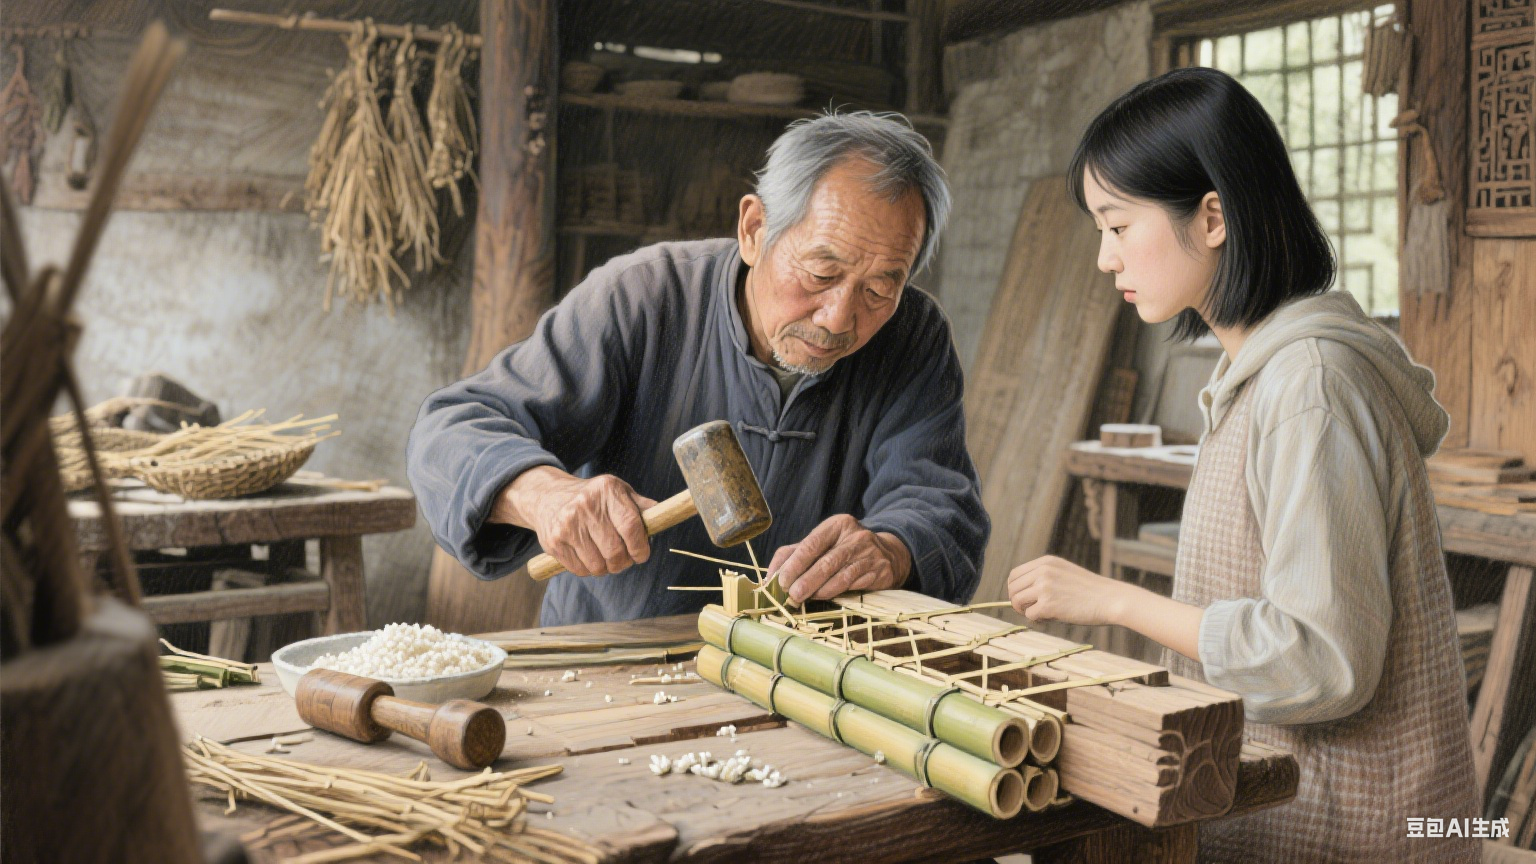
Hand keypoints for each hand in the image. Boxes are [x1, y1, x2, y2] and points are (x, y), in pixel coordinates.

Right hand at [493, 467, 657, 576]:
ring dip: (606, 568)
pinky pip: (580, 570)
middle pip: (614, 551)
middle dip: (624, 562)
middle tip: (625, 559)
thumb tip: (663, 517)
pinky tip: (589, 556)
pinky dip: (589, 570)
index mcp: (607, 490)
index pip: (630, 526)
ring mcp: (567, 524)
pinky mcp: (554, 541)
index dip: (640, 547)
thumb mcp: (618, 491)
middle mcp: (585, 506)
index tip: (642, 554)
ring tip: (605, 557)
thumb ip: (641, 506)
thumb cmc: (593, 497)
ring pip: (598, 566)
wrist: (548, 496)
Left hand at [769, 514, 910, 604]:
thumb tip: (769, 576)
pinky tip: (826, 598)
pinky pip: (855, 584)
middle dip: (806, 580)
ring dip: (820, 589)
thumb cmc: (845, 550)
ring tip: (805, 598)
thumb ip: (795, 554)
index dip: (795, 563)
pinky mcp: (880, 571)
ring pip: (841, 575)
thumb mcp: (823, 544)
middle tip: (791, 595)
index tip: (781, 581)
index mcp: (837, 525)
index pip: (811, 543)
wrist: (889, 555)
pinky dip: (838, 592)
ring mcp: (870, 554)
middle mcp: (855, 536)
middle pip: (826, 561)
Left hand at [1006, 556, 1126, 626]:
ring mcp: (1045, 587)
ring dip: (1025, 611)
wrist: (1110, 599)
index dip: (1014, 589)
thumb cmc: (1089, 591)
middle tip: (1030, 610)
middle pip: (1012, 588)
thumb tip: (1018, 594)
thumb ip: (1043, 577)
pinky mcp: (1048, 604)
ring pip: (1017, 601)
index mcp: (1046, 562)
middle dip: (1017, 602)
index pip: (1014, 574)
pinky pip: (1029, 615)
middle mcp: (1043, 571)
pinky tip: (1050, 619)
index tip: (1023, 599)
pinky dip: (1037, 620)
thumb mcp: (1064, 573)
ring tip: (1041, 614)